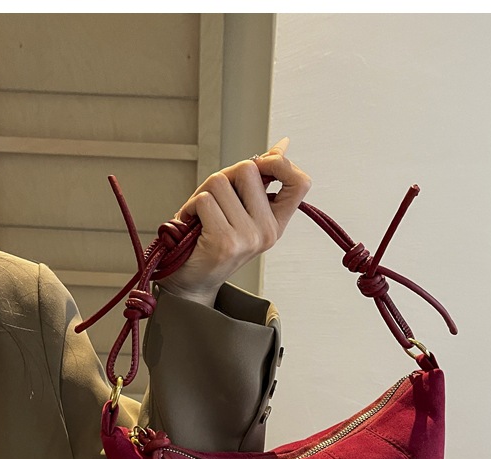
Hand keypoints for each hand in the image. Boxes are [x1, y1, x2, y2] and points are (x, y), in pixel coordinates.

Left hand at [157, 137, 311, 306]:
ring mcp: (248, 238)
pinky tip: (192, 225)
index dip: (280, 163)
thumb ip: (260, 178)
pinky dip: (190, 208)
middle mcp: (267, 232)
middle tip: (214, 203)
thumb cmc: (211, 240)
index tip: (261, 165)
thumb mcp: (240, 208)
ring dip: (202, 195)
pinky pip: (205, 200)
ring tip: (201, 217)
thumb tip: (282, 145)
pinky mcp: (225, 242)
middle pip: (248, 168)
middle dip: (223, 178)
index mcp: (276, 223)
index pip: (300, 182)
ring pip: (220, 182)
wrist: (191, 282)